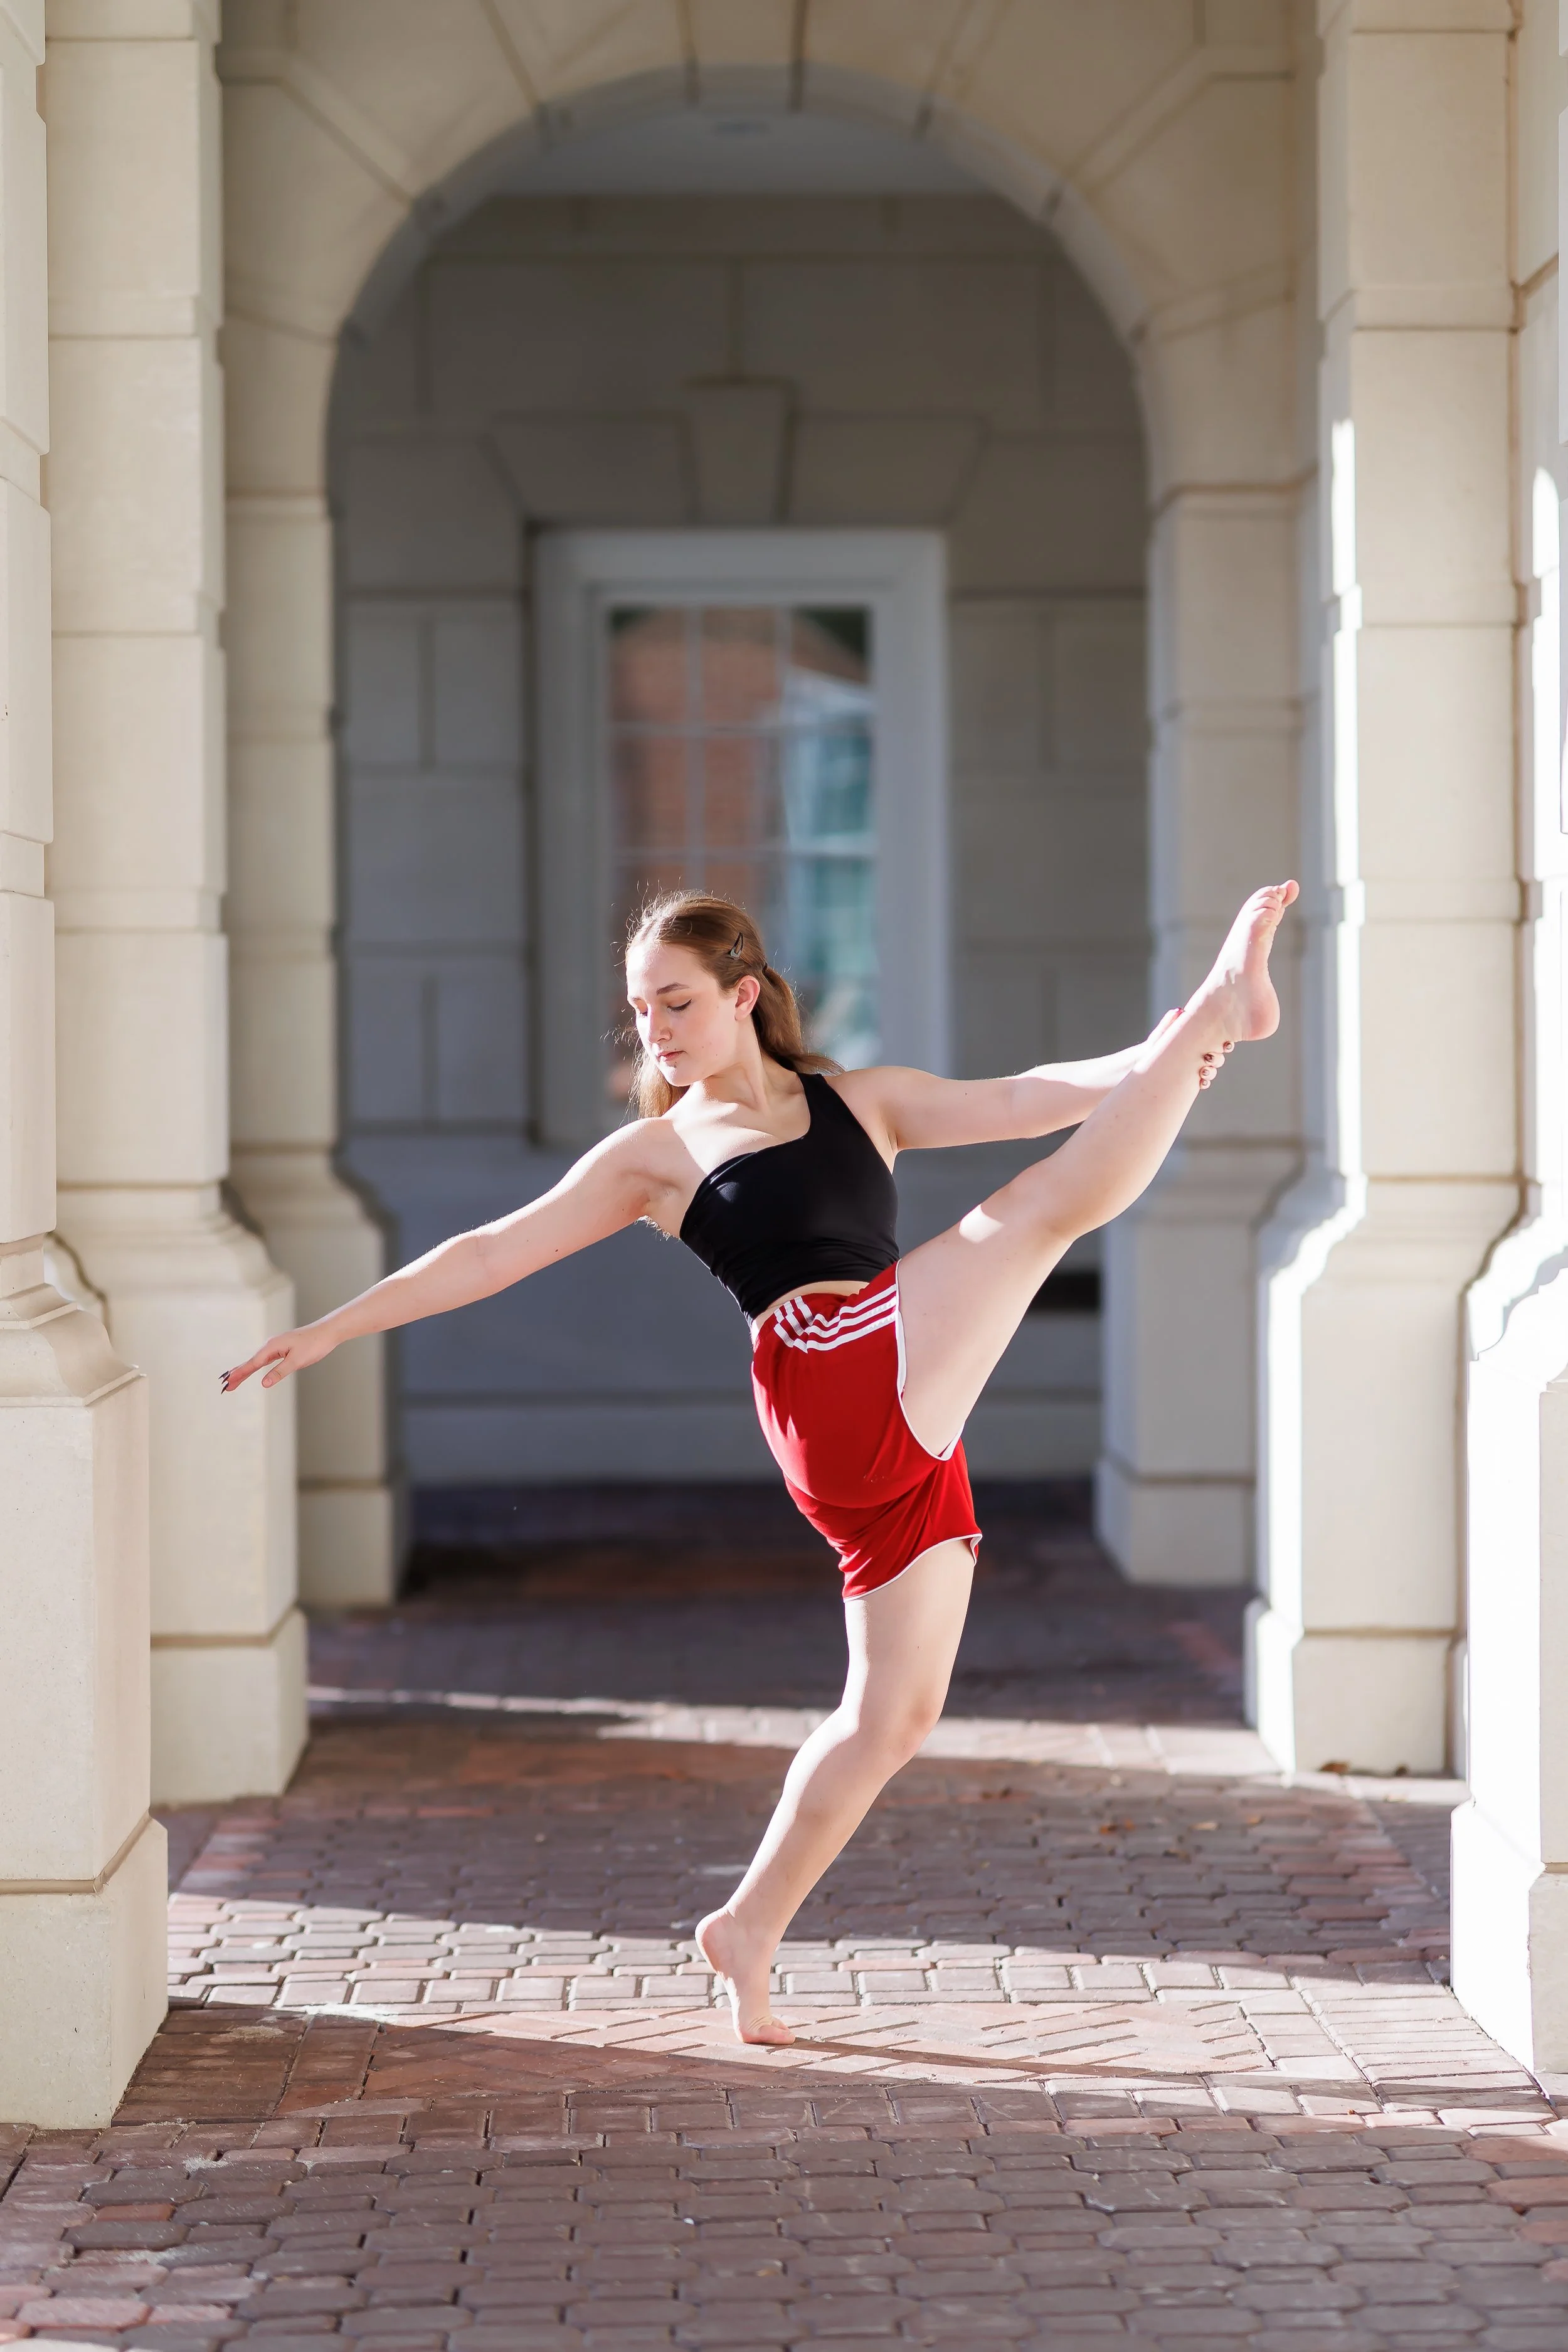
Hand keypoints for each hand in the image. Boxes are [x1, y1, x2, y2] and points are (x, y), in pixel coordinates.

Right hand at [220, 1322, 337, 1393]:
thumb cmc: (314, 1344)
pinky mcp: (282, 1348)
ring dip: (245, 1371)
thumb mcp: (297, 1361)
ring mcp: (276, 1346)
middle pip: (250, 1363)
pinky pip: (264, 1359)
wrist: (328, 1332)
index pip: (251, 1364)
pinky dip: (256, 1366)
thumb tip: (264, 1383)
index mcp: (271, 1347)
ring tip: (233, 1380)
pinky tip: (252, 1369)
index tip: (227, 1383)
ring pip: (256, 1361)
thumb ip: (279, 1372)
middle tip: (226, 1386)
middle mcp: (271, 1345)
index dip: (239, 1375)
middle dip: (238, 1375)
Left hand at [1151, 1006, 1230, 1089]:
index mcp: (1198, 1041)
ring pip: (1212, 1070)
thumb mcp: (1161, 1034)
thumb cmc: (1154, 1045)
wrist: (1144, 1063)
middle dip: (1217, 1058)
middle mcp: (1199, 1054)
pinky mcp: (1191, 1079)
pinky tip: (1201, 1082)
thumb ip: (1169, 1023)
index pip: (1217, 1041)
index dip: (1224, 1043)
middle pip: (1218, 1056)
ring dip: (1211, 1071)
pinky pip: (1204, 1082)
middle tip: (1209, 1057)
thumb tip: (1178, 1010)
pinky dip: (1205, 1082)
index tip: (1224, 1045)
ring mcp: (1197, 1067)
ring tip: (1203, 1071)